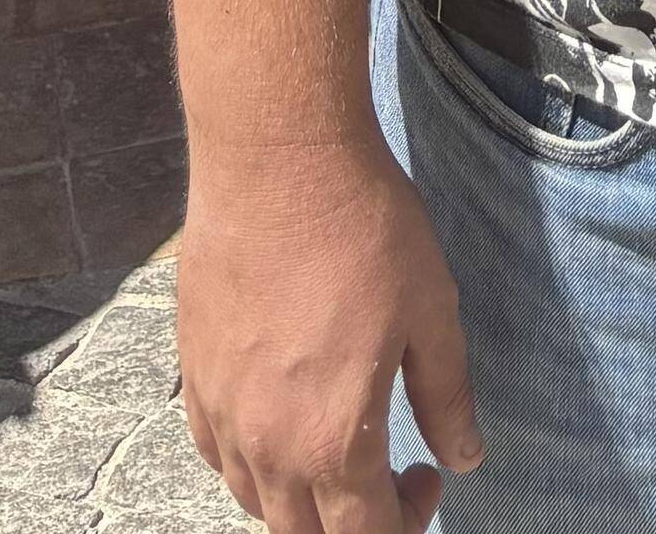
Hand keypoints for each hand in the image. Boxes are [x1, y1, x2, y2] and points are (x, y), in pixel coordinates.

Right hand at [177, 133, 481, 533]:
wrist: (277, 158)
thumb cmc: (364, 230)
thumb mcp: (432, 312)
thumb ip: (446, 398)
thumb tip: (463, 459)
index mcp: (332, 443)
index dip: (407, 522)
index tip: (427, 473)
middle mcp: (266, 446)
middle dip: (353, 524)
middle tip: (388, 472)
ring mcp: (220, 412)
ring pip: (254, 502)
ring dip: (301, 499)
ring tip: (336, 447)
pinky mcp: (192, 373)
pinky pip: (215, 454)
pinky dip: (249, 465)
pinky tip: (278, 423)